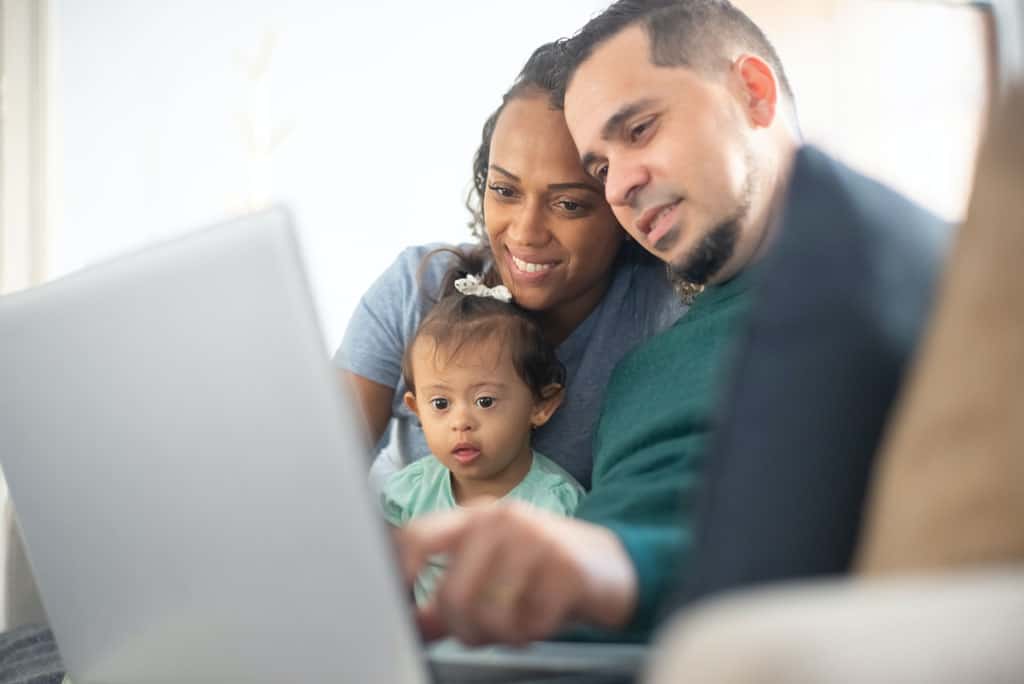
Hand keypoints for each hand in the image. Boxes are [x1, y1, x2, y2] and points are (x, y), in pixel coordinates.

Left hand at [396, 501, 636, 644]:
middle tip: (480, 633)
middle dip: (463, 629)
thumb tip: (412, 623)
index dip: (398, 574)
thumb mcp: (495, 570)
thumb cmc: (544, 566)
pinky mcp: (566, 570)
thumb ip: (451, 593)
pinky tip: (543, 619)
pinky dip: (532, 634)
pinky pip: (529, 625)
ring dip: (501, 635)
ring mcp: (535, 543)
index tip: (397, 605)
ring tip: (517, 624)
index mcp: (476, 518)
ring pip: (489, 615)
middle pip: (452, 594)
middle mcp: (502, 523)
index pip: (418, 537)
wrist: (614, 562)